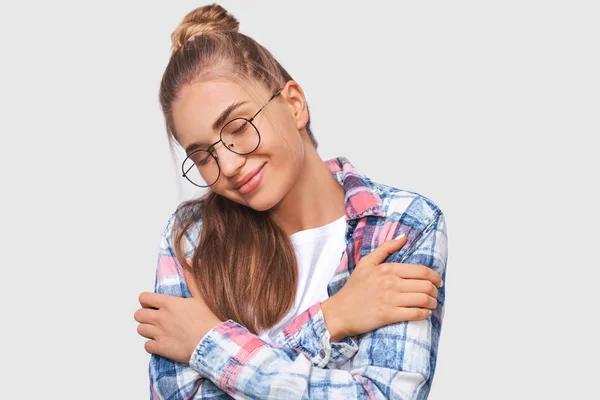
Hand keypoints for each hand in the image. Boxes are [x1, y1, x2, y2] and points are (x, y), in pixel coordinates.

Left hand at [134, 269, 224, 363]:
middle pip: (138, 315)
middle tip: (154, 318)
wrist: (211, 341)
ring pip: (140, 329)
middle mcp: (160, 317)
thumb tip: (188, 264)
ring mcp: (159, 333)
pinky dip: (152, 345)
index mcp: (168, 303)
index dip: (146, 301)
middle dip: (144, 316)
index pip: (144, 298)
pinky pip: (146, 346)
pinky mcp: (161, 348)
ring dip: (147, 330)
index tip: (151, 304)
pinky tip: (161, 343)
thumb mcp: (200, 297)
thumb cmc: (207, 320)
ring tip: (157, 331)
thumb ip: (192, 280)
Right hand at [321, 234, 442, 340]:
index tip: (437, 281)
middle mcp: (390, 283)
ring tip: (431, 304)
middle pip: (425, 285)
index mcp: (387, 269)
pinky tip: (425, 313)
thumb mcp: (366, 263)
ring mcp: (390, 300)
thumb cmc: (353, 289)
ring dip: (432, 302)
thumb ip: (386, 248)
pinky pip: (415, 314)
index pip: (421, 271)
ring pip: (423, 299)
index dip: (434, 276)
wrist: (340, 312)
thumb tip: (404, 237)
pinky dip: (424, 314)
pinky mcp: (389, 315)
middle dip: (435, 290)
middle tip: (435, 293)